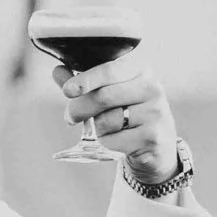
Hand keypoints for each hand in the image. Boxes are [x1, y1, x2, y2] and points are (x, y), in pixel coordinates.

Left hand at [53, 52, 178, 182]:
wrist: (158, 147)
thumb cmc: (128, 115)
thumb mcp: (110, 95)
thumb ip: (84, 84)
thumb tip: (58, 71)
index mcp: (140, 70)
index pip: (111, 69)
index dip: (87, 79)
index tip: (68, 90)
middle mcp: (151, 88)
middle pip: (102, 97)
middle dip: (79, 109)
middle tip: (70, 117)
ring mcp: (155, 112)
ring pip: (106, 120)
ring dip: (96, 128)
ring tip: (108, 128)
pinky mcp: (152, 136)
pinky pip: (113, 140)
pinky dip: (107, 142)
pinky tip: (120, 140)